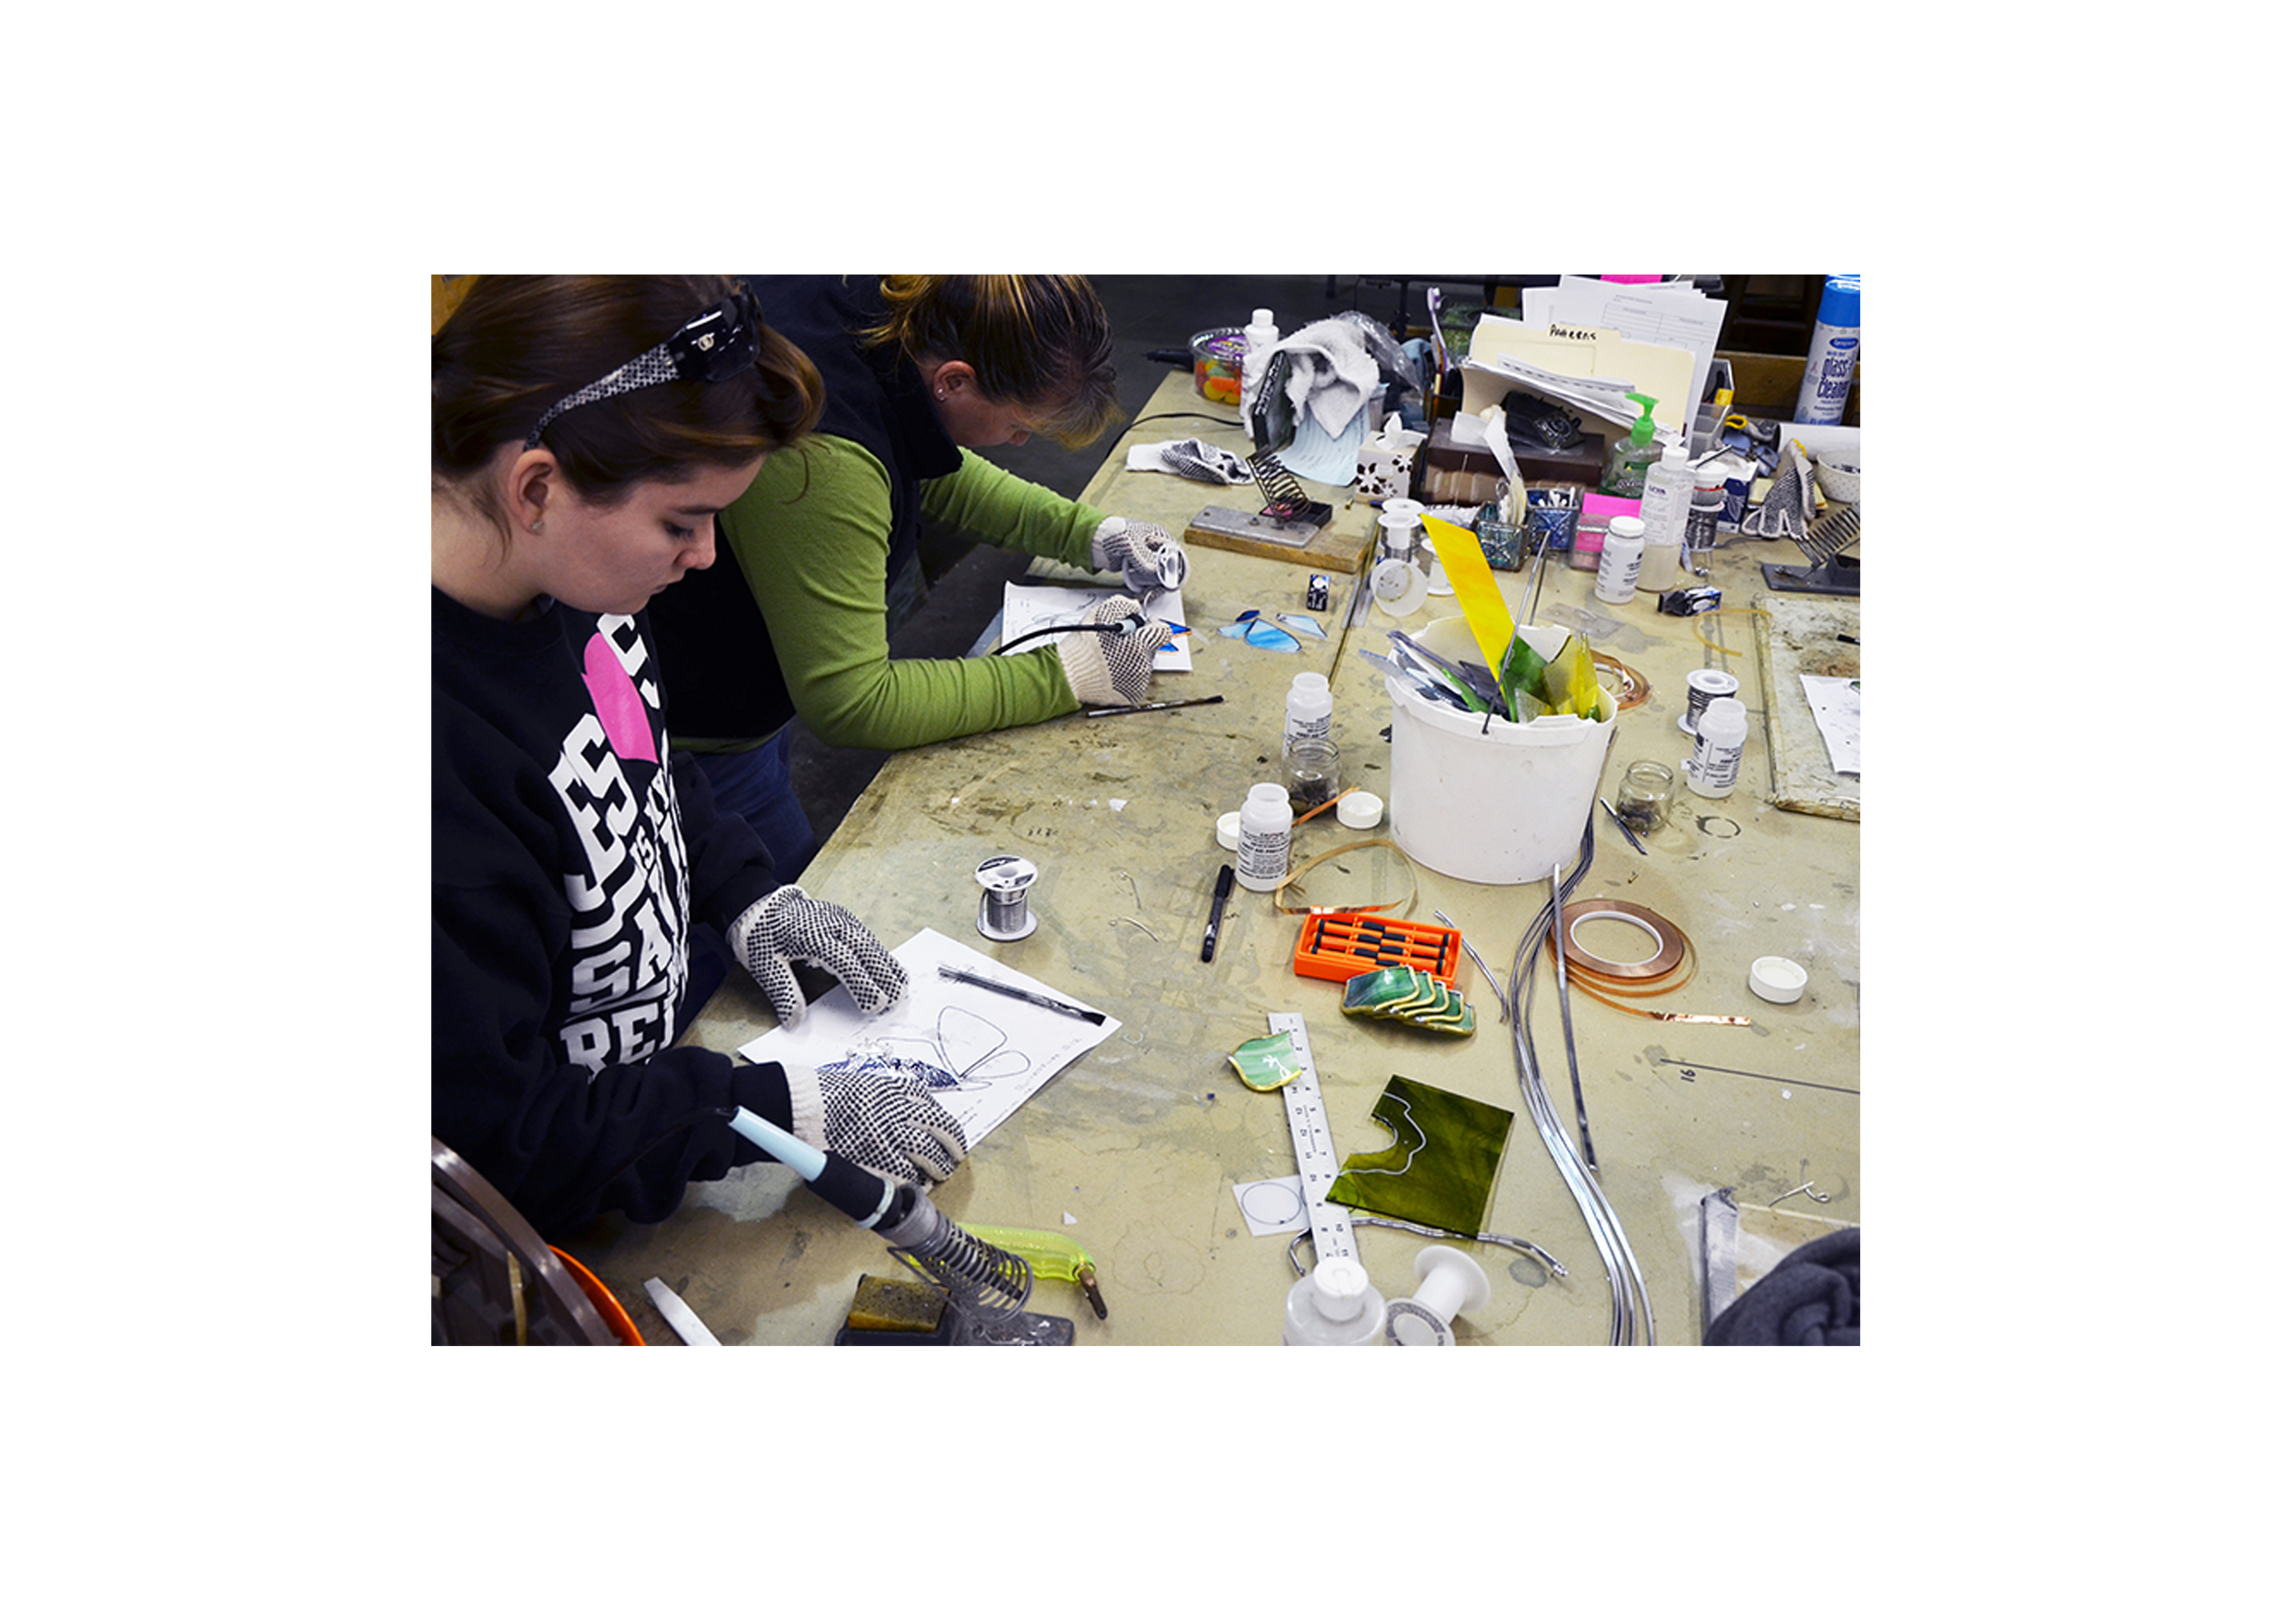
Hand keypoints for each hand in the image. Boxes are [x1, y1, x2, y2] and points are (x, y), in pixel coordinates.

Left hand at [730, 885, 906, 1027]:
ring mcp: (842, 920)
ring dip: (888, 966)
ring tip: (901, 989)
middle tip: (895, 1002)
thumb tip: (794, 1021)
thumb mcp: (765, 967)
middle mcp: (832, 925)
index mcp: (812, 937)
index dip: (862, 984)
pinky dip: (883, 955)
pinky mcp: (846, 920)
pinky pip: (869, 939)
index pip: (844, 962)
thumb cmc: (763, 936)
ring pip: (872, 944)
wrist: (761, 904)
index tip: (874, 1006)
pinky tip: (891, 970)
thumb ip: (783, 993)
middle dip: (883, 977)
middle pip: (866, 952)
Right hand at [790, 1056, 968, 1184]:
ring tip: (938, 1175)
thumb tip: (920, 1116)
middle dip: (951, 1152)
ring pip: (929, 1157)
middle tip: (952, 1161)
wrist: (804, 1106)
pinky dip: (914, 1184)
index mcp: (900, 1094)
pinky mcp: (874, 1161)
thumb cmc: (833, 1096)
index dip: (951, 1133)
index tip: (954, 1142)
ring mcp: (889, 1138)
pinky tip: (916, 1186)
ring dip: (938, 1169)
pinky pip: (905, 1177)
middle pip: (941, 1135)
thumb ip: (899, 1100)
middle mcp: (900, 1113)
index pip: (938, 1116)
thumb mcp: (873, 1086)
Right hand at [1055, 594, 1170, 708]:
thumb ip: (1124, 604)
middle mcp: (1143, 665)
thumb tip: (1135, 606)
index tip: (1145, 625)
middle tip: (1118, 642)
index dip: (1153, 625)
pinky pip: (1136, 681)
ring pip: (1143, 665)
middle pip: (1151, 648)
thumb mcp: (1102, 613)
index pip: (1163, 632)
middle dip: (1139, 643)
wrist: (1069, 674)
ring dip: (1132, 659)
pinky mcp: (1131, 695)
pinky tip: (1112, 670)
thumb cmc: (1083, 646)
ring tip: (1111, 657)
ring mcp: (1138, 682)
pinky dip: (1127, 675)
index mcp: (1141, 644)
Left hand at [1091, 517, 1188, 593]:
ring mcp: (1150, 559)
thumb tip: (1159, 574)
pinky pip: (1150, 582)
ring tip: (1145, 594)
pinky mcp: (1141, 569)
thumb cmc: (1111, 532)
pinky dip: (1146, 589)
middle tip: (1154, 591)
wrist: (1093, 541)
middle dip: (1164, 583)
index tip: (1167, 583)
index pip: (1178, 555)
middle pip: (1172, 569)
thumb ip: (1145, 559)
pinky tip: (1140, 593)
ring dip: (1155, 587)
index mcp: (1160, 536)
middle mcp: (1158, 548)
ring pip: (1161, 578)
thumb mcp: (1130, 545)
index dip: (1175, 570)